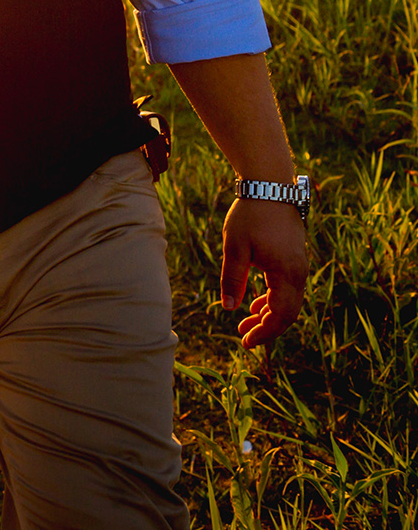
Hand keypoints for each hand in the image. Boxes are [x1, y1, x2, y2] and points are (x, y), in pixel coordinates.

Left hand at [219, 198, 308, 349]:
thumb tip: (230, 308)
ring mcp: (299, 265)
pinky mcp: (294, 258)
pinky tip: (255, 304)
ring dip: (269, 314)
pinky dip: (273, 299)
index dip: (265, 332)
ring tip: (246, 323)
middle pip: (288, 312)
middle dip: (267, 327)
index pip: (281, 315)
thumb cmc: (250, 215)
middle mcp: (299, 272)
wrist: (270, 186)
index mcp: (286, 273)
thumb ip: (232, 279)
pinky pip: (287, 287)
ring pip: (288, 300)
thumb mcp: (234, 248)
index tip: (246, 342)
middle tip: (243, 336)